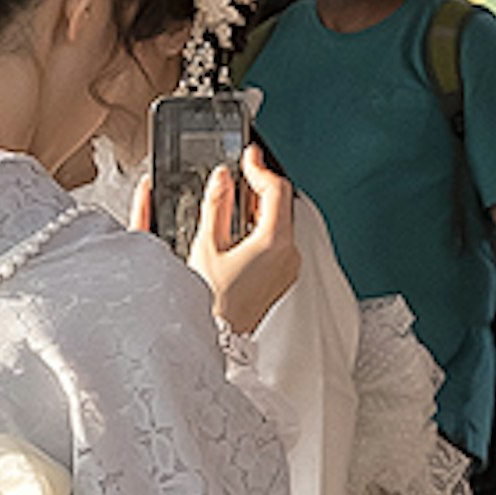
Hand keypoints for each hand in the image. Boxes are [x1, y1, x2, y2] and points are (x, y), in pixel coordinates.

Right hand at [190, 156, 301, 335]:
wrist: (218, 338)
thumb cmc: (211, 302)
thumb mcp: (206, 246)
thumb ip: (215, 206)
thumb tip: (222, 178)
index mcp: (274, 243)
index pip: (276, 191)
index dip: (260, 168)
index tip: (248, 156)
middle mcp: (289, 255)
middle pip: (281, 205)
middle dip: (260, 187)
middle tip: (239, 175)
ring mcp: (289, 268)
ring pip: (281, 223)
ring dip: (260, 208)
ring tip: (235, 202)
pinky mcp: (283, 277)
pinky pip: (279, 242)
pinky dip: (263, 228)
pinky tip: (242, 230)